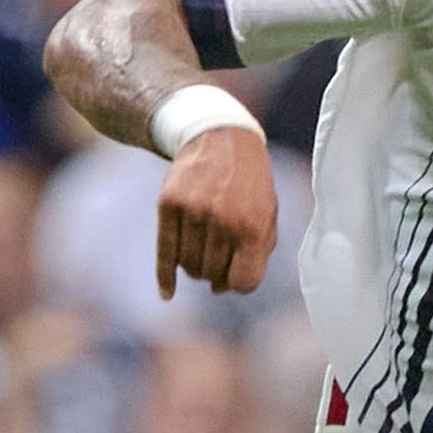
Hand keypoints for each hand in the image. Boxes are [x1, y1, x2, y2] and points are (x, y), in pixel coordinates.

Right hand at [155, 118, 277, 299]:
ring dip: (196, 268)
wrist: (220, 137)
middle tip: (219, 258)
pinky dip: (165, 277)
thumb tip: (228, 288)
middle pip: (213, 276)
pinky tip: (167, 294)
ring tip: (204, 252)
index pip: (242, 282)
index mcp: (252, 227)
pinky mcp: (168, 205)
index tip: (236, 274)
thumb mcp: (267, 214)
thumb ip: (257, 252)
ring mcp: (192, 213)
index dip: (239, 283)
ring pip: (190, 266)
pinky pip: (165, 253)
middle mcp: (221, 221)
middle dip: (217, 274)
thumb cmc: (249, 185)